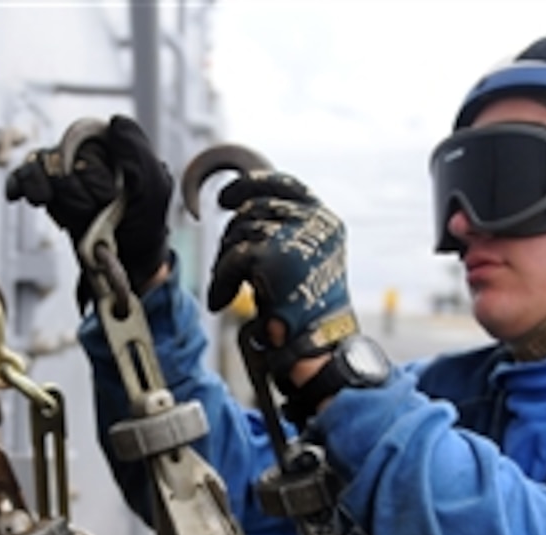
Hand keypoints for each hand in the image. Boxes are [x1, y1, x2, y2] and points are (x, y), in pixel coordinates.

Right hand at [5, 115, 172, 308]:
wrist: (128, 259)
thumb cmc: (145, 222)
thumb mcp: (155, 187)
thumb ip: (138, 153)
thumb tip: (115, 122)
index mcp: (110, 144)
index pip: (83, 144)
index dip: (94, 177)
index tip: (111, 197)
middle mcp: (84, 152)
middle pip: (60, 162)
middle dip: (79, 194)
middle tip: (100, 211)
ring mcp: (63, 171)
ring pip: (40, 171)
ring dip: (61, 201)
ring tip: (81, 217)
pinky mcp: (47, 191)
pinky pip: (23, 177)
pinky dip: (20, 185)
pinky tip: (17, 196)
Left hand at [207, 171, 355, 367]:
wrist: (315, 340)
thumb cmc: (306, 307)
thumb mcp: (303, 258)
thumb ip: (285, 231)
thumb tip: (244, 210)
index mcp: (324, 220)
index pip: (285, 184)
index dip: (251, 185)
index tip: (226, 198)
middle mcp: (313, 222)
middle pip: (255, 208)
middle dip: (233, 234)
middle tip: (225, 261)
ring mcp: (293, 236)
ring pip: (239, 232)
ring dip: (225, 261)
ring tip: (227, 287)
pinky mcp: (271, 256)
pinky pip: (232, 258)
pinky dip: (221, 281)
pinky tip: (221, 300)